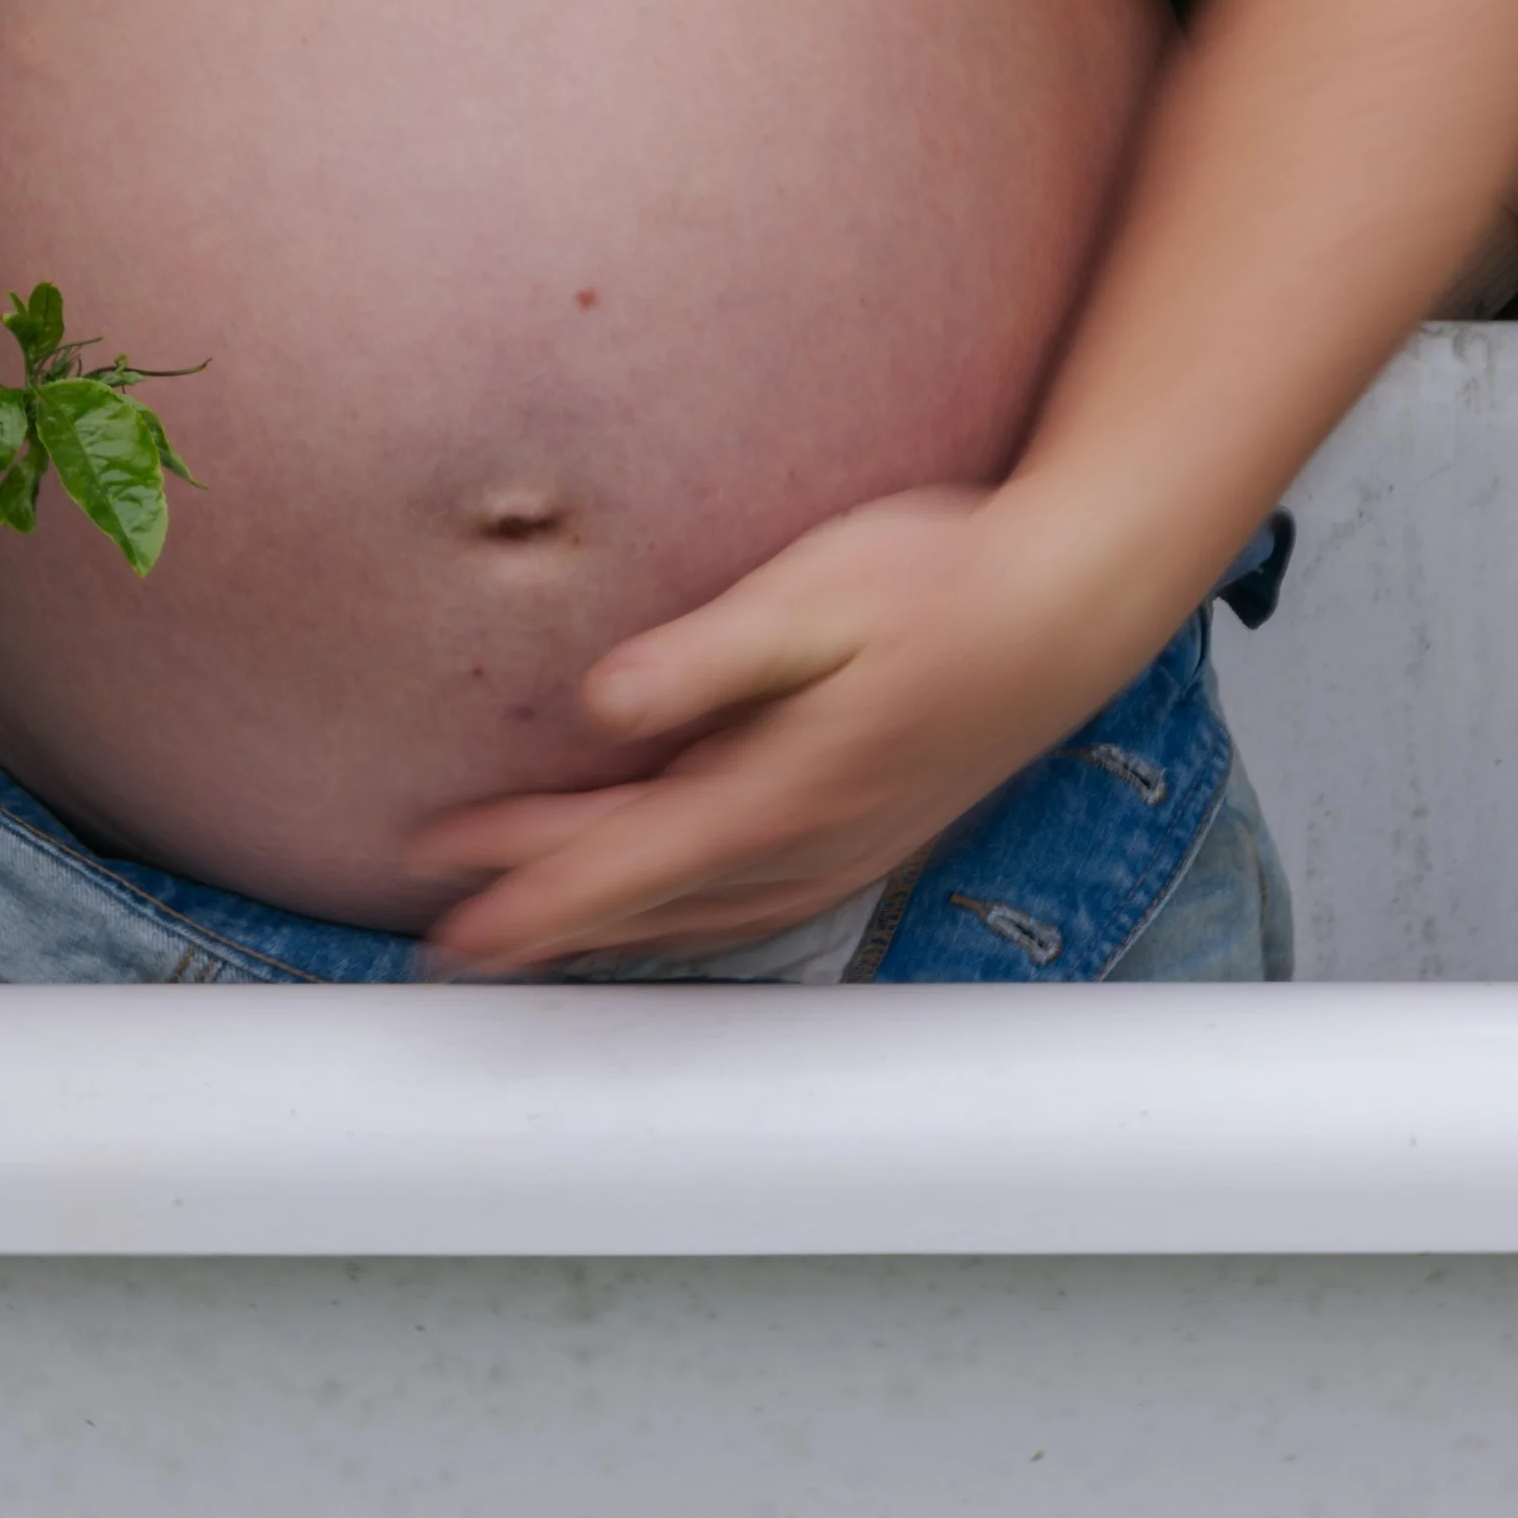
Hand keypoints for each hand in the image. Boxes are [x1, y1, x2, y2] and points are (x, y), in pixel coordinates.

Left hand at [407, 487, 1162, 972]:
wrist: (1069, 606)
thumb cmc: (947, 581)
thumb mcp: (818, 594)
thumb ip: (706, 657)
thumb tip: (601, 702)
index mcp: (783, 790)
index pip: (625, 862)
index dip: (529, 892)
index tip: (453, 922)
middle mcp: (809, 844)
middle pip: (647, 899)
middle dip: (544, 915)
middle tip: (448, 936)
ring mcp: (842, 851)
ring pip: (696, 915)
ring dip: (606, 927)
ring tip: (523, 932)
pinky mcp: (863, 837)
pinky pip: (743, 905)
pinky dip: (678, 919)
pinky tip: (652, 910)